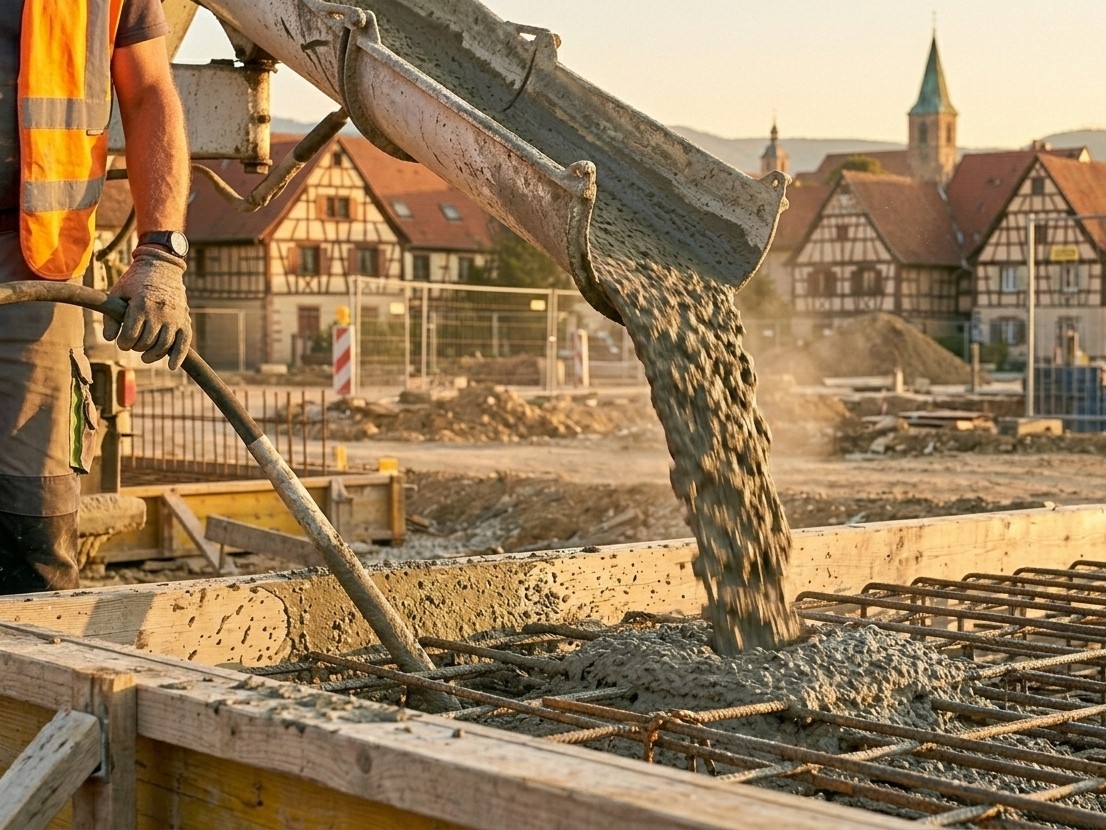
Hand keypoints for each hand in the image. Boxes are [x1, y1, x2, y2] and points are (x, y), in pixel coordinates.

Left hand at [103, 246, 191, 369]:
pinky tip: (171, 367)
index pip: (130, 337)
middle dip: (136, 347)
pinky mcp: (185, 320)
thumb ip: (111, 316)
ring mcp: (174, 317)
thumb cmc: (135, 280)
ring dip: (152, 355)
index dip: (123, 343)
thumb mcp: (118, 293)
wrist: (162, 266)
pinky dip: (178, 356)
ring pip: (163, 346)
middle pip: (146, 343)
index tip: (122, 341)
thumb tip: (110, 339)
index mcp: (142, 305)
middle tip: (133, 343)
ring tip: (145, 356)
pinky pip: (184, 343)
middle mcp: (160, 312)